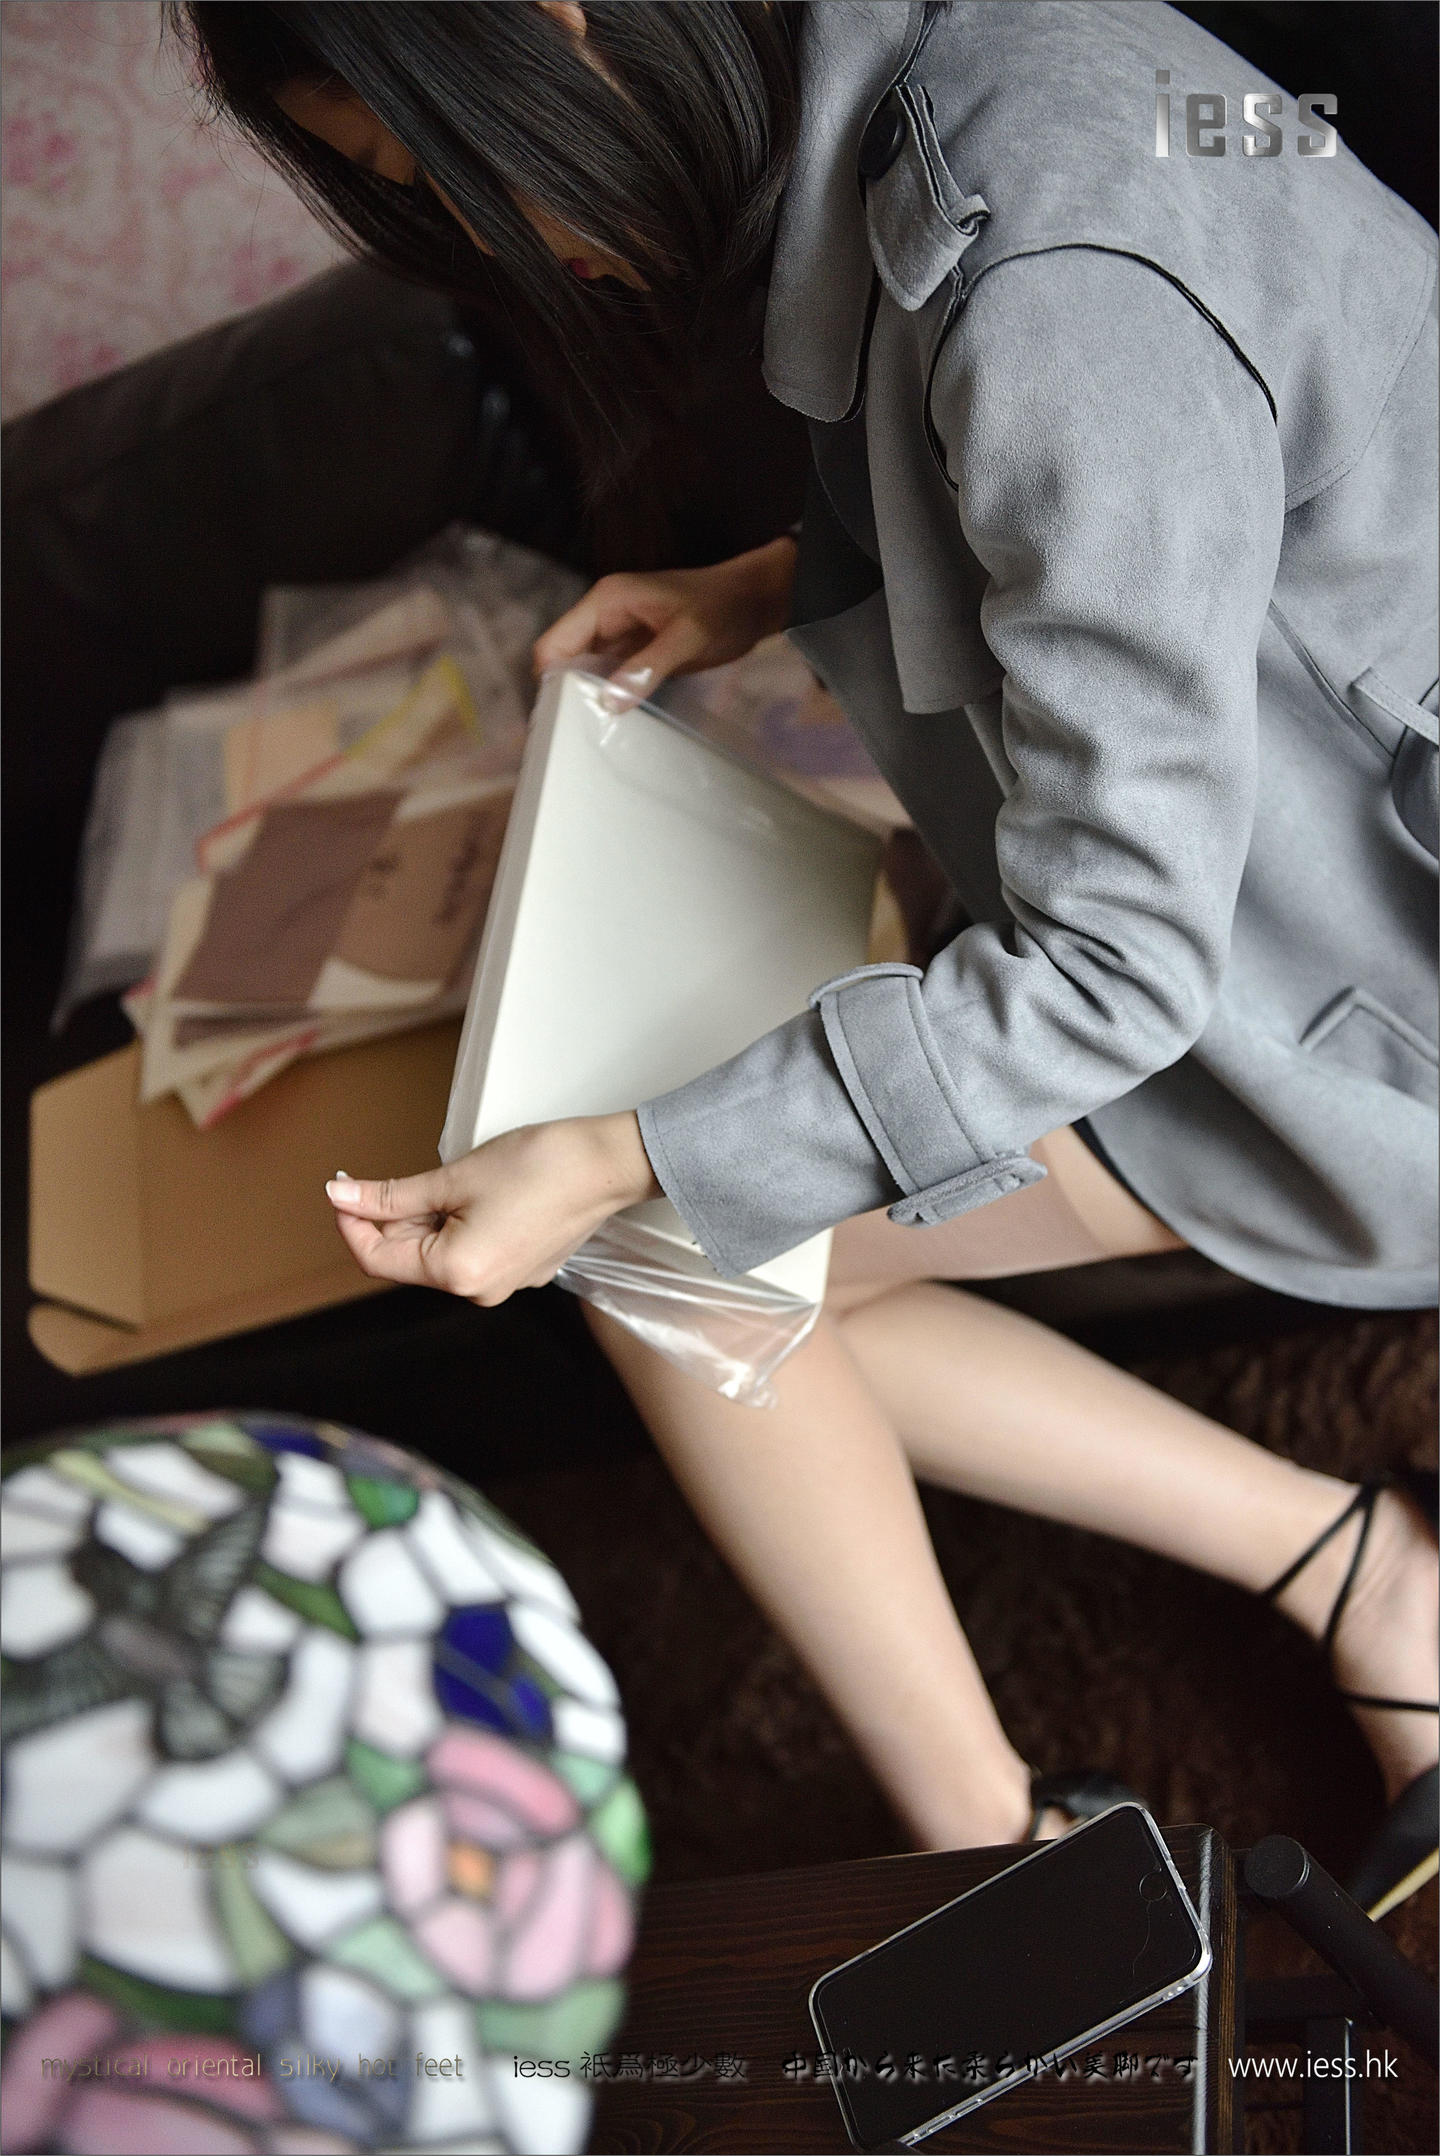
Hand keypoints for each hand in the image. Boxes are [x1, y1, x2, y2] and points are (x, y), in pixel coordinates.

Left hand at [325, 1111, 660, 1304]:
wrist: (606, 1163)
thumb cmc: (540, 1166)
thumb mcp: (453, 1177)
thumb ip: (391, 1195)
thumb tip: (342, 1196)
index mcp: (458, 1273)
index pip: (377, 1259)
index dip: (351, 1222)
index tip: (342, 1188)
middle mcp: (480, 1291)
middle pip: (409, 1259)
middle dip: (392, 1218)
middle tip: (390, 1175)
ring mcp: (504, 1283)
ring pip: (440, 1253)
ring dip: (426, 1218)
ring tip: (448, 1179)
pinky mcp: (522, 1269)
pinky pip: (471, 1252)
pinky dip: (457, 1224)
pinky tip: (473, 1192)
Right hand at [532, 535, 797, 710]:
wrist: (754, 601)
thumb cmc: (722, 607)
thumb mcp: (688, 637)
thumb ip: (648, 667)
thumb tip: (609, 701)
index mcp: (606, 602)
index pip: (556, 642)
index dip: (552, 678)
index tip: (561, 716)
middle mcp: (605, 618)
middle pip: (565, 660)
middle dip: (567, 692)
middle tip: (577, 732)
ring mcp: (620, 637)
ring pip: (586, 673)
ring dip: (590, 698)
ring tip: (595, 733)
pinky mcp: (637, 655)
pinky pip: (612, 679)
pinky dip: (612, 698)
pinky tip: (619, 722)